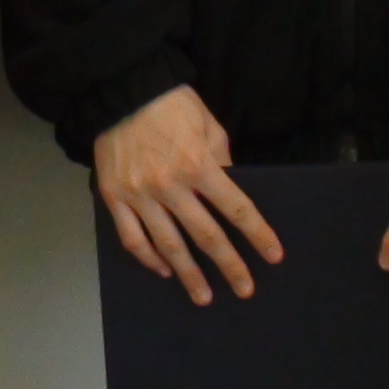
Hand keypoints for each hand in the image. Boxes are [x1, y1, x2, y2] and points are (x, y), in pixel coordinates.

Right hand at [91, 84, 282, 304]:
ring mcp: (140, 195)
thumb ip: (222, 158)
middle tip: (244, 289)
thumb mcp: (209, 124)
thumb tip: (231, 185)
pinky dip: (149, 258)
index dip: (258, 234)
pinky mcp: (115, 198)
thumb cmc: (171, 104)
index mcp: (199, 165)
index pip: (237, 208)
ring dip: (189, 275)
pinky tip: (164, 270)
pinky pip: (133, 238)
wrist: (122, 91)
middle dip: (229, 265)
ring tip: (203, 297)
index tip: (273, 256)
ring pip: (169, 245)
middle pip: (206, 236)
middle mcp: (170, 186)